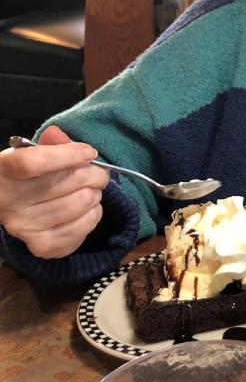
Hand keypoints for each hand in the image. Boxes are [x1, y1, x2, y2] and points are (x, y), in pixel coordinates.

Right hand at [0, 125, 107, 257]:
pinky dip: (93, 215)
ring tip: (91, 190)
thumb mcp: (34, 154)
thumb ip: (50, 144)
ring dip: (95, 194)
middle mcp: (8, 202)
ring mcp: (23, 227)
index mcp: (4, 171)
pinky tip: (87, 209)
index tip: (89, 152)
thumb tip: (58, 135)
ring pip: (79, 204)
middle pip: (65, 182)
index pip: (33, 162)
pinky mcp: (41, 246)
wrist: (12, 207)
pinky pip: (83, 228)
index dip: (68, 155)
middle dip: (94, 174)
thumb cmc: (29, 175)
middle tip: (100, 173)